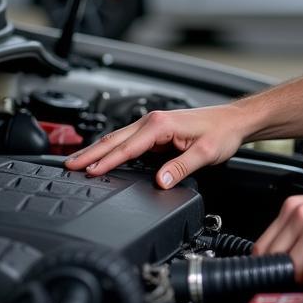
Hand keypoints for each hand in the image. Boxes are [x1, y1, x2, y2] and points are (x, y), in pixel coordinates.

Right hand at [64, 104, 249, 187]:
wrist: (234, 121)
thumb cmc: (222, 132)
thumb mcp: (205, 153)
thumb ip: (181, 167)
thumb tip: (160, 181)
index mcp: (161, 124)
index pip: (128, 147)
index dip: (107, 161)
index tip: (89, 171)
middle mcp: (154, 121)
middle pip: (115, 139)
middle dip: (91, 153)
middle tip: (68, 165)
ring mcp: (154, 125)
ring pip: (119, 138)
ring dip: (99, 150)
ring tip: (77, 162)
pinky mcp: (157, 132)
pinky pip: (129, 141)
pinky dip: (113, 149)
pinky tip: (104, 158)